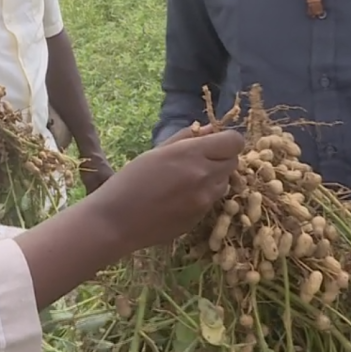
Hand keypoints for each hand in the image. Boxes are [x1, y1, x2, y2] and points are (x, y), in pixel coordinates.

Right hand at [83, 123, 243, 254]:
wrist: (116, 221)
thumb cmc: (129, 181)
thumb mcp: (156, 152)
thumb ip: (186, 138)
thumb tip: (210, 130)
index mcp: (191, 154)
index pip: (234, 142)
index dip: (227, 140)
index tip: (213, 143)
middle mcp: (204, 177)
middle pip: (233, 162)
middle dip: (221, 158)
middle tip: (198, 161)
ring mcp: (204, 201)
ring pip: (225, 182)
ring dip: (214, 178)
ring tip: (187, 181)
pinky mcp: (201, 219)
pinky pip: (212, 201)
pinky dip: (203, 196)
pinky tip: (179, 198)